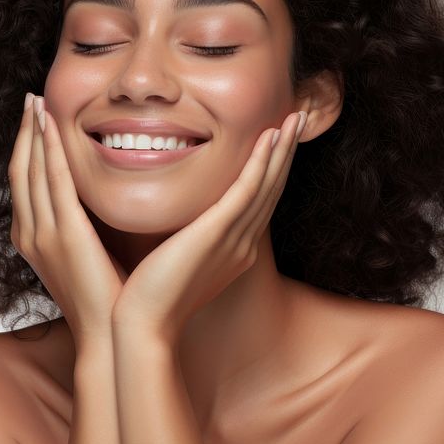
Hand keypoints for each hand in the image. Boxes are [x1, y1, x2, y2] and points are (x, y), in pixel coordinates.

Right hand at [8, 94, 127, 346]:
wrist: (108, 337)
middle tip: (30, 98)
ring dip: (34, 131)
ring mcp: (43, 234)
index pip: (23, 182)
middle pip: (20, 169)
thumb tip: (96, 200)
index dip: (25, 147)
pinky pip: (54, 181)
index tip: (33, 119)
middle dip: (24, 131)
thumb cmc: (105, 299)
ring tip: (37, 101)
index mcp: (31, 240)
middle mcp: (29, 234)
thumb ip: (83, 226)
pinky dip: (50, 150)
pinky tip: (52, 125)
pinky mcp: (66, 234)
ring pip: (32, 170)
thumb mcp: (86, 256)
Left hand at [111, 110, 306, 343]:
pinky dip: (261, 163)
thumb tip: (179, 222)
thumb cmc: (151, 297)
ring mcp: (234, 239)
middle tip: (298, 119)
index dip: (272, 169)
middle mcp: (241, 244)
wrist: (145, 325)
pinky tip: (270, 138)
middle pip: (271, 189)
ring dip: (282, 149)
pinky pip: (247, 191)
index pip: (258, 201)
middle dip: (286, 152)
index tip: (278, 140)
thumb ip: (185, 238)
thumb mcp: (176, 261)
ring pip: (266, 185)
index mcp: (233, 250)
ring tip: (294, 118)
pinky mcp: (218, 233)